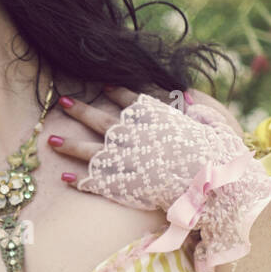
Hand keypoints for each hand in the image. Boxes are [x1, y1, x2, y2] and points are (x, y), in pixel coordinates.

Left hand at [51, 85, 270, 271]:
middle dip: (81, 110)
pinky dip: (80, 180)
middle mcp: (136, 135)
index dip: (117, 93)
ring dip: (70, 145)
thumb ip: (200, 112)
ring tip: (52, 140)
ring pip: (92, 150)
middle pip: (103, 121)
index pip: (133, 101)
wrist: (209, 182)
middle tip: (63, 101)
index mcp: (156, 118)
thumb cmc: (217, 156)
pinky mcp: (123, 185)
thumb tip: (192, 99)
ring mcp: (126, 160)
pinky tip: (64, 177)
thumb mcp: (213, 126)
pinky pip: (96, 182)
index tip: (105, 86)